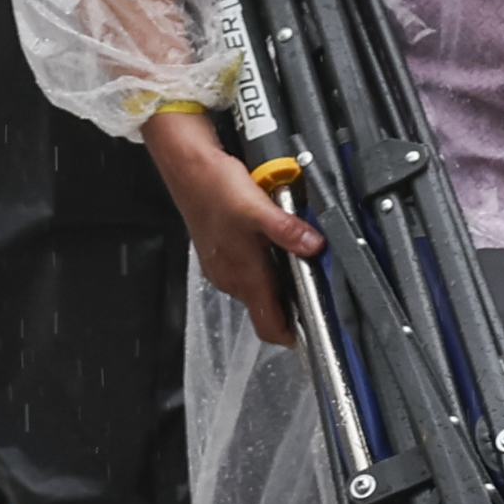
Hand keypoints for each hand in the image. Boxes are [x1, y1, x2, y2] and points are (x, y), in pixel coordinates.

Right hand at [144, 105, 319, 345]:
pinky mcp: (220, 254)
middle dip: (292, 303)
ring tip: (296, 255)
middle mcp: (232, 278)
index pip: (269, 327)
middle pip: (267, 310)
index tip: (315, 331)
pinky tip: (271, 242)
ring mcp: (224, 268)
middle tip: (315, 281)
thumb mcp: (258, 207)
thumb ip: (288, 230)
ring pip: (258, 290)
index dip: (292, 336)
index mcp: (244, 275)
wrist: (187, 167)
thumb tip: (314, 246)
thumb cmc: (213, 187)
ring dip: (278, 281)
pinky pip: (247, 272)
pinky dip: (263, 265)